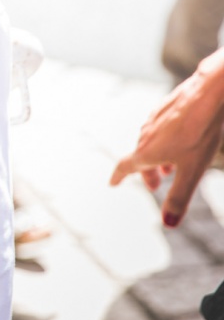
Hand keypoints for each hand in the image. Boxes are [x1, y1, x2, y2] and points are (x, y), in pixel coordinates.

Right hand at [110, 65, 223, 226]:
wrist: (207, 96)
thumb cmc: (199, 134)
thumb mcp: (192, 172)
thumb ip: (179, 198)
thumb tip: (168, 224)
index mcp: (146, 152)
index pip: (125, 167)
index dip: (118, 177)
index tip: (112, 183)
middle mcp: (145, 135)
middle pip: (139, 157)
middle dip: (146, 173)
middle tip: (156, 185)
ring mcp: (154, 120)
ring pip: (149, 143)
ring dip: (155, 157)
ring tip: (170, 165)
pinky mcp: (164, 109)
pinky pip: (157, 130)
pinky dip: (162, 141)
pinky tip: (178, 141)